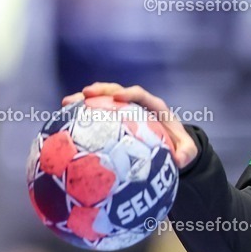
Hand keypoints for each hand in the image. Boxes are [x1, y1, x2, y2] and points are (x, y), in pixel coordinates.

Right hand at [62, 83, 198, 168]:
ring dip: (85, 100)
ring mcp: (123, 111)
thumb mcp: (187, 150)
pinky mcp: (113, 121)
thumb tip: (179, 161)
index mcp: (154, 107)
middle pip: (117, 92)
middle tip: (84, 94)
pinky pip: (96, 116)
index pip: (141, 95)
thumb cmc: (178, 145)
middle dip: (101, 90)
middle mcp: (137, 105)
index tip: (117, 98)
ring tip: (66, 103)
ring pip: (103, 101)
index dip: (129, 94)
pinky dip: (82, 117)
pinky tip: (63, 122)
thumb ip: (186, 153)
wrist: (172, 146)